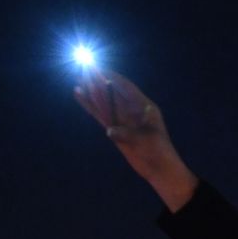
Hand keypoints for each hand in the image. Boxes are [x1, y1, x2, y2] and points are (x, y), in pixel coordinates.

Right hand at [74, 68, 199, 211]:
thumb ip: (127, 134)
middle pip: (113, 92)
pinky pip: (100, 114)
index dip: (112, 78)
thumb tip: (109, 130)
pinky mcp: (115, 129)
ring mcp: (123, 119)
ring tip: (78, 80)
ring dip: (92, 92)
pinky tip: (79, 94)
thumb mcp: (145, 141)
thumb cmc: (158, 152)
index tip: (98, 69)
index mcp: (144, 106)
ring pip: (104, 102)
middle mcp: (132, 110)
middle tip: (83, 70)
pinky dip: (90, 105)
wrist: (160, 169)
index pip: (126, 87)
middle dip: (99, 82)